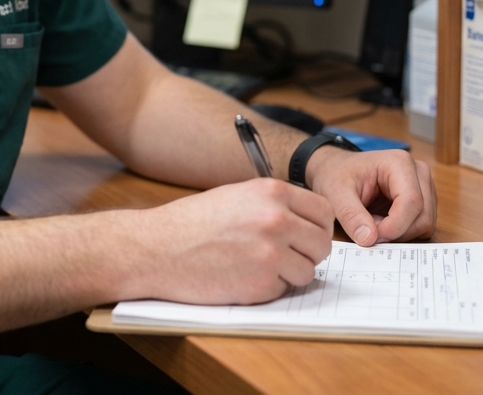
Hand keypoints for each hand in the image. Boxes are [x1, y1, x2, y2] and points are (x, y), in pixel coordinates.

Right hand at [131, 178, 334, 304]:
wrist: (158, 247)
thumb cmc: (192, 223)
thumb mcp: (237, 196)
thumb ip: (273, 205)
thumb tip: (305, 222)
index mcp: (271, 192)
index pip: (324, 212)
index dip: (317, 227)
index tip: (306, 237)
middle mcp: (276, 218)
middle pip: (322, 244)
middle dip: (307, 254)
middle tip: (284, 257)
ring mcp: (271, 252)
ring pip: (307, 271)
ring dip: (288, 274)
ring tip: (256, 266)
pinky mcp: (261, 282)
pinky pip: (284, 290)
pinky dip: (268, 288)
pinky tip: (242, 276)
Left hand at [305, 148, 435, 246]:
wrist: (335, 170)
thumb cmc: (336, 175)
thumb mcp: (335, 193)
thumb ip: (350, 215)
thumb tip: (369, 239)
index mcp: (399, 163)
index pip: (411, 202)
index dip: (394, 227)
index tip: (372, 237)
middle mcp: (418, 172)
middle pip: (422, 216)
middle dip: (396, 231)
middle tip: (368, 228)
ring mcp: (424, 186)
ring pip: (424, 224)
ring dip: (398, 233)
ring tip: (372, 221)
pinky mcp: (423, 200)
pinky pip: (421, 226)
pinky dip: (402, 232)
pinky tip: (381, 222)